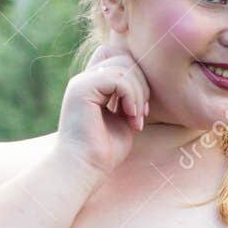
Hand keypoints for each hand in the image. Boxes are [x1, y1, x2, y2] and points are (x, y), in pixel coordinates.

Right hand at [56, 43, 150, 177]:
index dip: (136, 77)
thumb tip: (146, 84)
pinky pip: (118, 78)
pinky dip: (131, 97)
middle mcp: (84, 80)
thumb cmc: (103, 153)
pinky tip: (131, 119)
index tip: (141, 109)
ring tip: (136, 122)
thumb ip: (129, 99)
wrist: (83, 170)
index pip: (118, 58)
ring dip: (138, 94)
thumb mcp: (123, 120)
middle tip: (142, 115)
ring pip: (123, 67)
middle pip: (123, 58)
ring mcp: (81, 82)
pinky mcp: (82, 88)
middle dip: (141, 84)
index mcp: (92, 86)